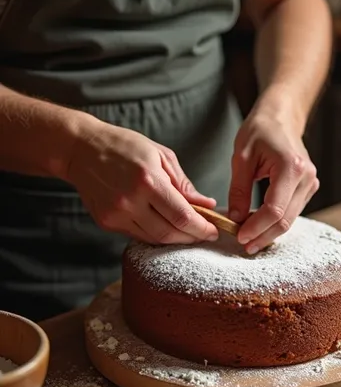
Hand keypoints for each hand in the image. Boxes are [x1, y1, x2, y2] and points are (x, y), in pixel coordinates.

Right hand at [65, 118, 218, 244]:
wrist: (81, 149)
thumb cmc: (124, 146)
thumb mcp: (160, 155)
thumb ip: (183, 184)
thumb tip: (206, 204)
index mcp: (148, 180)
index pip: (182, 216)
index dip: (202, 228)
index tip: (214, 231)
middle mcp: (131, 201)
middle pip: (170, 233)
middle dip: (191, 237)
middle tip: (204, 234)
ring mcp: (117, 214)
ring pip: (154, 239)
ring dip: (175, 239)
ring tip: (187, 232)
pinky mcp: (106, 222)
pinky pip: (138, 235)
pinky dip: (155, 234)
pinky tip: (164, 226)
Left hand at [228, 103, 318, 253]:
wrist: (281, 118)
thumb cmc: (260, 130)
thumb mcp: (242, 157)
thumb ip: (239, 190)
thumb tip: (236, 219)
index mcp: (292, 167)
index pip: (275, 209)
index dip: (256, 227)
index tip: (239, 236)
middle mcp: (307, 178)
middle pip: (285, 220)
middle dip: (262, 236)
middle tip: (243, 246)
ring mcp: (310, 185)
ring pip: (289, 220)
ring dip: (268, 232)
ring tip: (247, 239)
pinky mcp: (308, 189)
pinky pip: (291, 212)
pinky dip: (274, 222)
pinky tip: (258, 226)